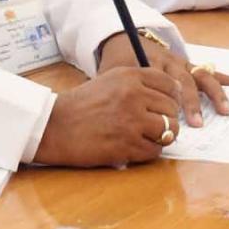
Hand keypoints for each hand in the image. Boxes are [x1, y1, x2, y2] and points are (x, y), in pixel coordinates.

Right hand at [33, 66, 181, 166]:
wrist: (55, 125)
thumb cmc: (82, 104)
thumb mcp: (111, 80)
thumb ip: (139, 83)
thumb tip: (173, 93)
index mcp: (130, 76)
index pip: (170, 85)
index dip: (172, 98)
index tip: (167, 106)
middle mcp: (134, 95)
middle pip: (172, 109)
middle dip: (169, 119)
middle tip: (157, 125)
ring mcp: (131, 121)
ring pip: (169, 130)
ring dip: (163, 136)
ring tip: (149, 137)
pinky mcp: (126, 145)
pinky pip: (154, 150)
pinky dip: (150, 152)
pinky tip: (138, 148)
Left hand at [98, 32, 228, 127]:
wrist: (124, 38)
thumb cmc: (117, 64)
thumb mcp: (111, 77)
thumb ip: (116, 97)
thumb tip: (118, 127)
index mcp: (150, 63)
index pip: (162, 82)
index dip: (169, 100)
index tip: (174, 119)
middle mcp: (170, 61)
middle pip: (185, 80)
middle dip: (192, 102)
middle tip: (197, 123)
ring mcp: (183, 62)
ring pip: (202, 75)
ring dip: (215, 93)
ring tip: (226, 111)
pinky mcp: (192, 65)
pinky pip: (212, 72)